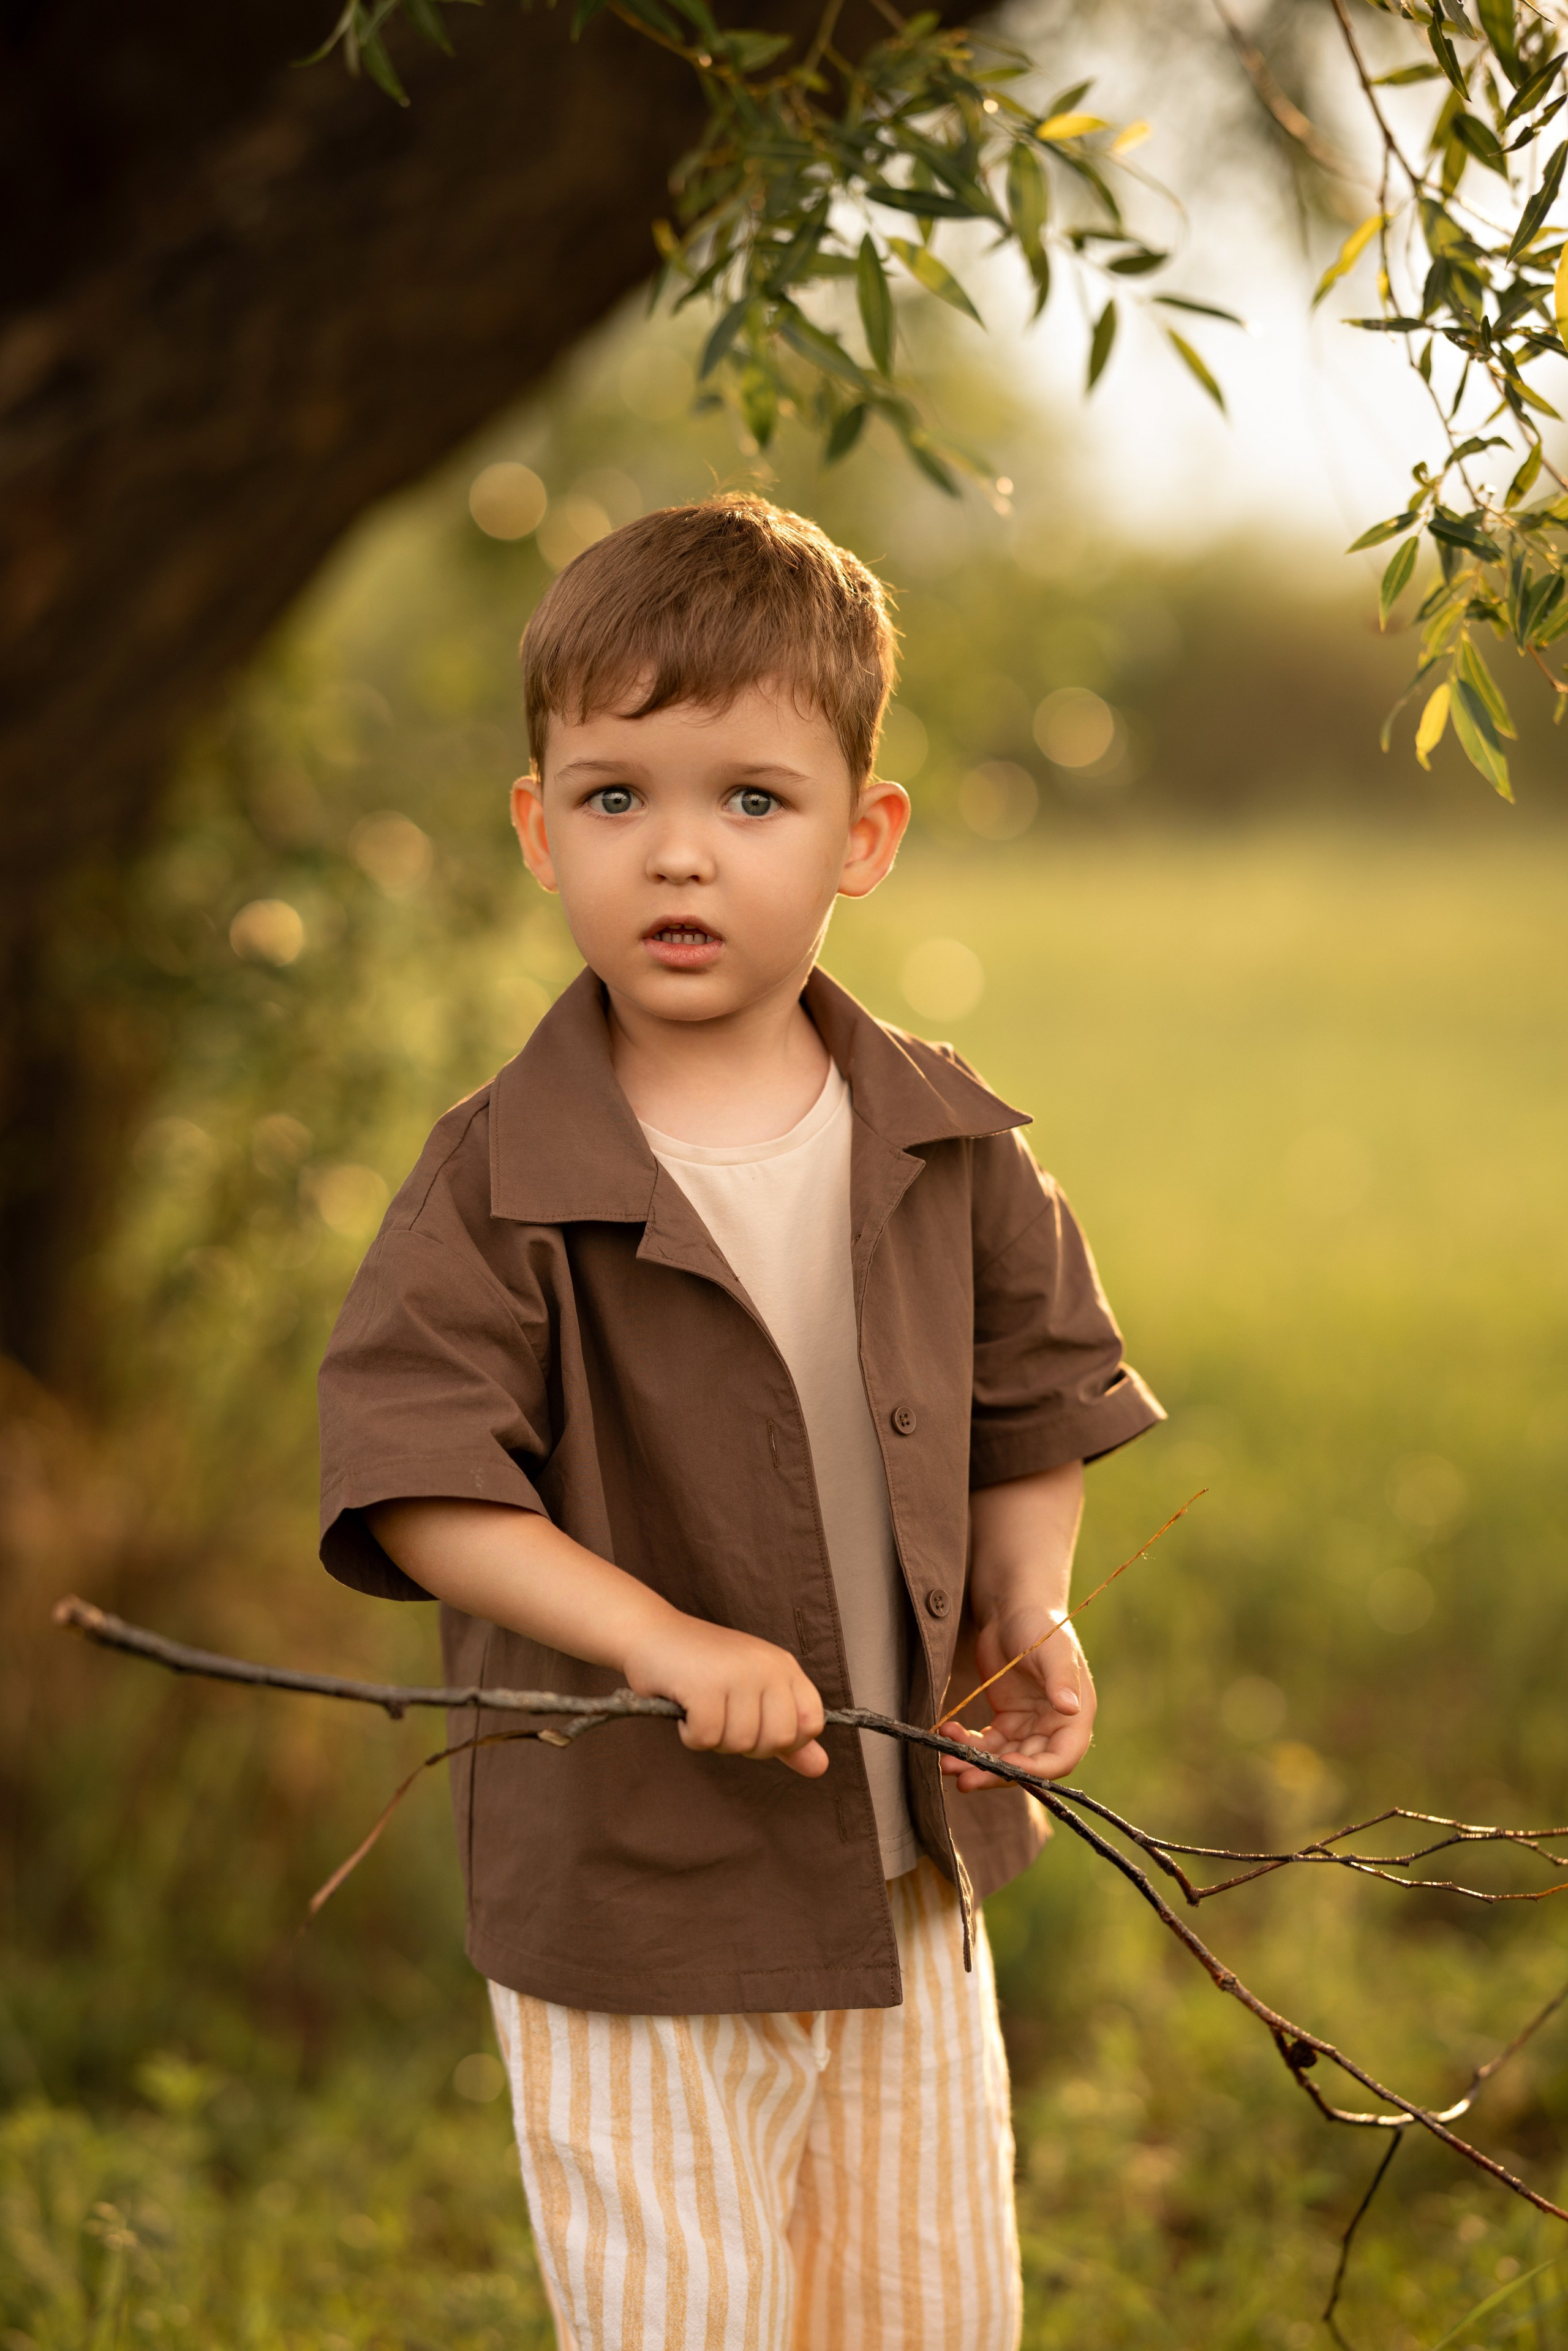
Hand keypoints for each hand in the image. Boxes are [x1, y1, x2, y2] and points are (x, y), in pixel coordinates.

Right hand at [623, 1614, 828, 1778]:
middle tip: (722, 1716)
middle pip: (777, 1740)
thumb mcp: (753, 1694)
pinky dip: (690, 1735)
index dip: (784, 1739)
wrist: (651, 1633)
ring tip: (701, 1707)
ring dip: (714, 1738)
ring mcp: (736, 1674)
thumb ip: (788, 1734)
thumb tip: (820, 1768)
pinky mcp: (704, 1686)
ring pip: (740, 1744)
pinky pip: (706, 1739)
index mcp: (783, 1666)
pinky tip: (684, 1708)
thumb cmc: (702, 1666)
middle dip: (746, 1743)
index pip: (811, 1723)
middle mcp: (766, 1666)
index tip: (756, 1725)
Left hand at [937, 1609, 1095, 1793]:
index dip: (1036, 1771)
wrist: (1010, 1607)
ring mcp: (1028, 1726)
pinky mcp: (1005, 1720)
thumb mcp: (1051, 1649)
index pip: (1061, 1758)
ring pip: (1003, 1759)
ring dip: (976, 1764)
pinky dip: (967, 1744)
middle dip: (995, 1773)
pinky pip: (987, 1744)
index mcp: (1074, 1716)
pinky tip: (947, 1733)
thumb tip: (1072, 1708)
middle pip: (1027, 1765)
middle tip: (964, 1778)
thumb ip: (1061, 1679)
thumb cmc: (1037, 1623)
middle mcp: (1053, 1727)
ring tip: (946, 1762)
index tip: (1006, 1767)